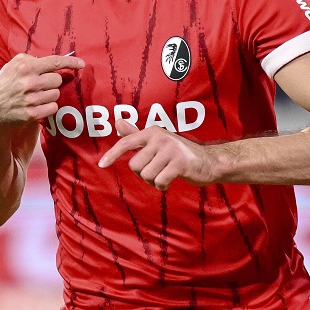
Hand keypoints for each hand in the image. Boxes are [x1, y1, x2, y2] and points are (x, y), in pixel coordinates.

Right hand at [0, 53, 85, 127]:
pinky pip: (53, 108)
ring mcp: (31, 99)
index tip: (81, 64)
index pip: (54, 62)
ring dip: (50, 95)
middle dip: (53, 82)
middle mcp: (29, 82)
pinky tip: (38, 105)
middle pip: (57, 80)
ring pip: (56, 94)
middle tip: (42, 85)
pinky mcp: (32, 114)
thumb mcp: (13, 65)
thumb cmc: (4, 84)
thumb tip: (52, 60)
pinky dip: (48, 107)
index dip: (71, 63)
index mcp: (25, 67)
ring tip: (36, 96)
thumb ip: (31, 59)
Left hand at [98, 120, 217, 191]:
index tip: (101, 165)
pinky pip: (159, 182)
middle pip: (135, 165)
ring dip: (153, 181)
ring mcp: (170, 150)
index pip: (126, 143)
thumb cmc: (178, 153)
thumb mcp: (157, 141)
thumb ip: (136, 134)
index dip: (112, 154)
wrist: (208, 161)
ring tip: (165, 174)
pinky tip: (170, 180)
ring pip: (146, 175)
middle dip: (143, 173)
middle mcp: (160, 138)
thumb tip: (117, 122)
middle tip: (157, 169)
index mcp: (152, 132)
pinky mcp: (179, 163)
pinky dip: (162, 186)